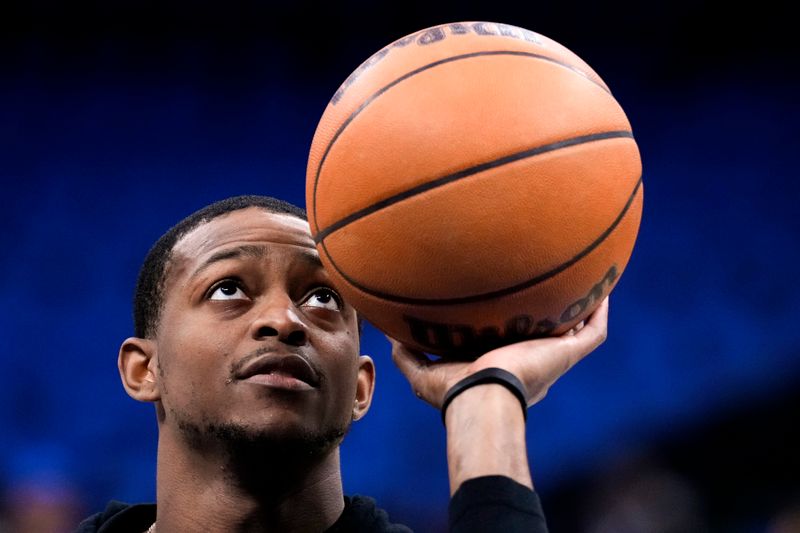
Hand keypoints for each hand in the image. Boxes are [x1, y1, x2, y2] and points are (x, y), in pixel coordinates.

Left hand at [391, 297, 608, 408]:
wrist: (480, 400)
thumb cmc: (454, 394)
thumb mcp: (423, 374)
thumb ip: (406, 353)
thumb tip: (390, 331)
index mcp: (505, 366)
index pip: (516, 343)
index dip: (517, 324)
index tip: (511, 301)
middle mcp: (534, 360)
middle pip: (550, 334)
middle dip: (553, 313)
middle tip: (550, 284)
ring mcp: (554, 357)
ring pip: (576, 331)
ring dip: (582, 308)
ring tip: (585, 279)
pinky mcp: (567, 354)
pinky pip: (594, 331)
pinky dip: (600, 311)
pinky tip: (602, 288)